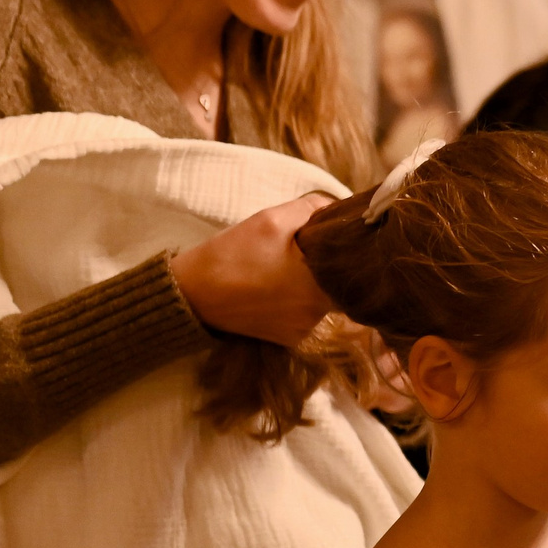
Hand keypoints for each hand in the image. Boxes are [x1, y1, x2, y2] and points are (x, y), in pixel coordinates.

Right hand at [169, 191, 335, 344]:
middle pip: (340, 283)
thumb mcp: (272, 219)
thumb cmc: (233, 254)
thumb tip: (341, 207)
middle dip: (328, 264)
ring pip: (323, 298)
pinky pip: (305, 314)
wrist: (192, 294)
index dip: (348, 248)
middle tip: (304, 248)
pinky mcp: (290, 339)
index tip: (337, 235)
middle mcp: (319, 314)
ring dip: (312, 282)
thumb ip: (314, 208)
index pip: (354, 265)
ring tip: (284, 267)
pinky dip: (297, 300)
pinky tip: (275, 287)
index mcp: (320, 286)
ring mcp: (305, 329)